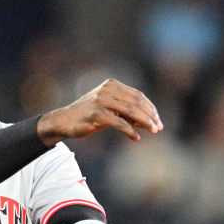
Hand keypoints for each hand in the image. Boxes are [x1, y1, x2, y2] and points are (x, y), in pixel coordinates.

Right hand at [37, 78, 162, 145]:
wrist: (64, 121)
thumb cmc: (88, 115)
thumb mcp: (108, 108)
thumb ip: (126, 111)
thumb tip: (149, 121)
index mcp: (111, 85)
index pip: (138, 95)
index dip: (150, 108)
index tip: (158, 120)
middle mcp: (106, 90)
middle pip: (137, 102)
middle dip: (150, 116)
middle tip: (158, 128)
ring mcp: (100, 101)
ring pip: (131, 111)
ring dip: (145, 122)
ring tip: (152, 131)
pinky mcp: (96, 114)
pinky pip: (119, 123)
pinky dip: (130, 132)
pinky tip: (136, 138)